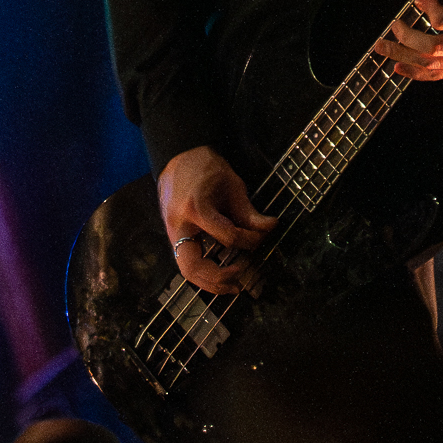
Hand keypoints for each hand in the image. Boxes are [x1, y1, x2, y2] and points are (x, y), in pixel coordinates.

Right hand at [158, 146, 276, 292]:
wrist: (179, 156)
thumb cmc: (207, 168)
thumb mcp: (233, 185)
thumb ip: (249, 212)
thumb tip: (271, 227)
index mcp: (197, 209)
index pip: (228, 237)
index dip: (250, 241)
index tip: (261, 238)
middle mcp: (179, 224)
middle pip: (193, 266)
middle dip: (218, 278)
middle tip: (239, 281)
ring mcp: (171, 231)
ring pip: (185, 270)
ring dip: (209, 283)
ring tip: (232, 286)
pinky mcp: (172, 234)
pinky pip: (185, 261)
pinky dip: (202, 272)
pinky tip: (219, 275)